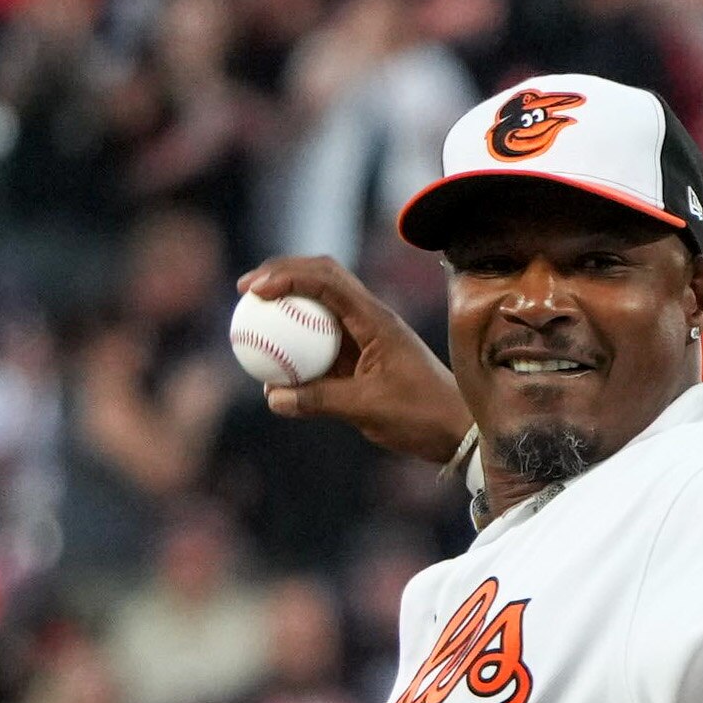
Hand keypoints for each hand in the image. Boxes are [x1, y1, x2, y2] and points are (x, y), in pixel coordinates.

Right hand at [234, 256, 469, 467]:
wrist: (456, 429)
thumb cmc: (420, 416)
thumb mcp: (367, 409)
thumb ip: (320, 400)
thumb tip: (272, 397)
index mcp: (375, 319)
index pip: (326, 280)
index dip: (287, 276)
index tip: (256, 291)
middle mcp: (370, 316)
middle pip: (320, 275)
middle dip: (281, 274)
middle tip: (245, 290)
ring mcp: (366, 331)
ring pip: (320, 301)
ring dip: (288, 299)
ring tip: (252, 311)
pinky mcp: (362, 351)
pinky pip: (322, 334)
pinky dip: (297, 335)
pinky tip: (273, 351)